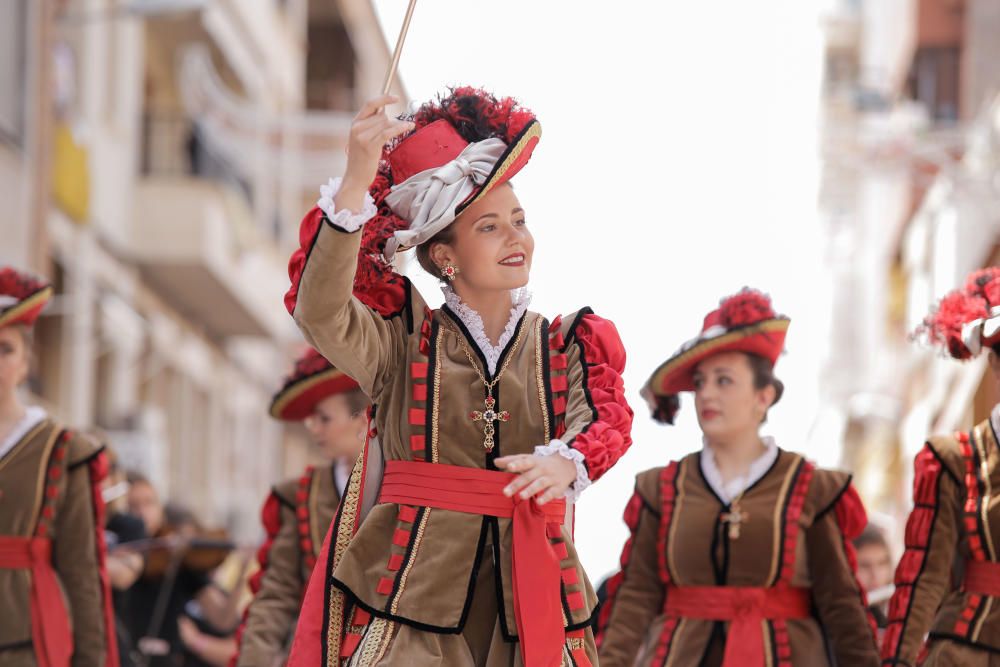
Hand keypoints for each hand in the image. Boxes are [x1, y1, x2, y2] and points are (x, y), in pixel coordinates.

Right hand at [335, 95, 413, 213]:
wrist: (355, 177)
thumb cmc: (362, 159)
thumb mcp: (363, 138)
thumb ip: (371, 125)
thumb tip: (387, 114)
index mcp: (355, 123)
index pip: (370, 104)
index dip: (384, 98)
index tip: (396, 97)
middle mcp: (357, 128)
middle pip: (382, 116)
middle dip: (392, 122)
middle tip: (397, 131)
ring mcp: (362, 137)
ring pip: (386, 124)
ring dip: (397, 127)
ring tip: (401, 132)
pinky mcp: (370, 146)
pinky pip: (388, 132)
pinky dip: (400, 128)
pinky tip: (409, 126)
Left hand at [495, 453, 576, 504]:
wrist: (567, 464)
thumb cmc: (542, 463)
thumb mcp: (529, 459)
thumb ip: (512, 460)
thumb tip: (495, 461)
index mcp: (533, 461)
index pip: (524, 462)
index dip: (517, 464)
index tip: (508, 467)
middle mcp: (542, 469)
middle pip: (528, 476)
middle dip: (517, 484)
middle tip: (505, 492)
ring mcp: (551, 478)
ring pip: (540, 484)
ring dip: (531, 490)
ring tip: (521, 496)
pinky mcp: (558, 487)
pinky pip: (552, 492)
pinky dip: (546, 497)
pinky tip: (538, 502)